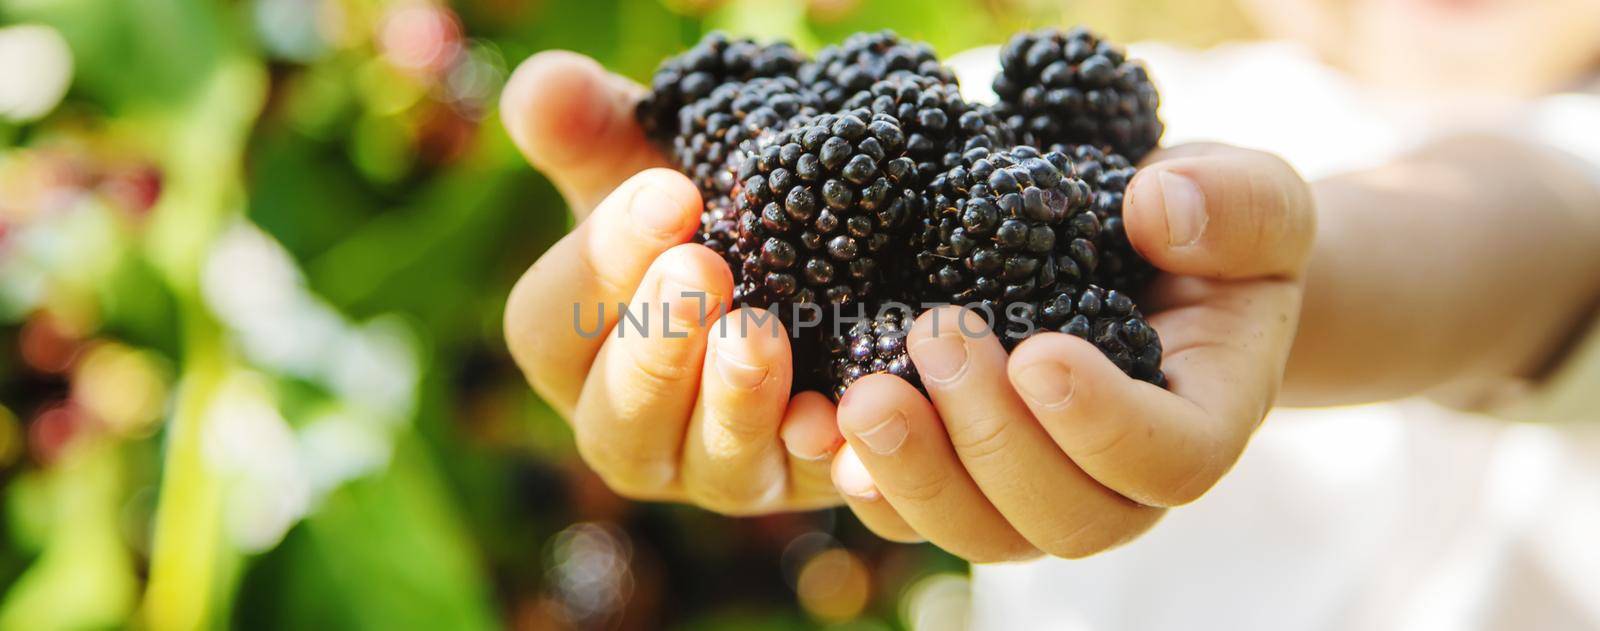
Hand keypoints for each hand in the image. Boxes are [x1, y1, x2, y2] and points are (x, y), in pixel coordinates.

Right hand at [501, 52, 843, 513]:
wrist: (812, 253)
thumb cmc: (701, 214)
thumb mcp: (641, 164)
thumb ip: (586, 126)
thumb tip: (546, 85)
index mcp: (571, 356)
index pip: (550, 328)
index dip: (601, 263)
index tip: (671, 192)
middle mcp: (634, 431)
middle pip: (618, 418)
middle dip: (658, 345)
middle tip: (705, 269)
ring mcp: (723, 471)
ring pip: (712, 467)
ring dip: (735, 402)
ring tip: (762, 334)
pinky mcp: (810, 479)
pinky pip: (819, 485)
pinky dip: (833, 456)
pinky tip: (842, 412)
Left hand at [831, 144, 1315, 560]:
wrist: (1148, 266)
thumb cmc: (1209, 233)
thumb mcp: (1254, 197)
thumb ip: (1236, 204)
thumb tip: (1156, 209)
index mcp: (1202, 421)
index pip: (1171, 461)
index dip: (1104, 425)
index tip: (1039, 353)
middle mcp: (1120, 484)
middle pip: (1064, 516)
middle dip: (992, 440)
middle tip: (934, 336)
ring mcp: (1037, 492)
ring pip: (981, 531)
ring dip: (916, 474)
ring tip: (862, 394)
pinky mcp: (965, 480)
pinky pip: (914, 512)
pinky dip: (865, 478)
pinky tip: (819, 426)